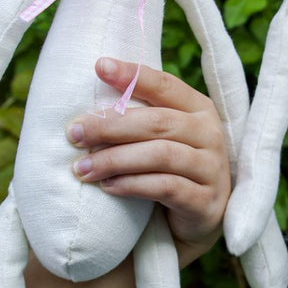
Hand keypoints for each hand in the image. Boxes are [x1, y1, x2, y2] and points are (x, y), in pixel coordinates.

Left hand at [66, 58, 228, 258]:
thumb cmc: (168, 171)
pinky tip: (108, 186)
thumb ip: (137, 119)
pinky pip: (166, 187)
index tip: (99, 66)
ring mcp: (212, 169)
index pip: (165, 85)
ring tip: (83, 168)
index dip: (133, 75)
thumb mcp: (160, 138)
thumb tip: (84, 110)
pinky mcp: (206, 202)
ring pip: (161, 155)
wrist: (196, 221)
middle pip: (157, 122)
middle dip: (110, 126)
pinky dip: (132, 184)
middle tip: (74, 133)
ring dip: (115, 159)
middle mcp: (210, 134)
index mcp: (198, 109)